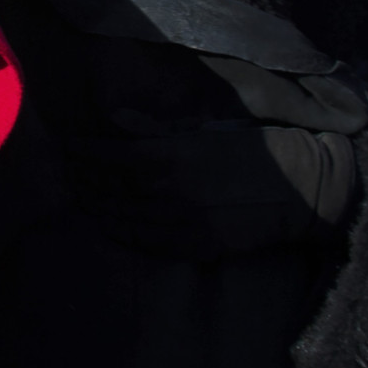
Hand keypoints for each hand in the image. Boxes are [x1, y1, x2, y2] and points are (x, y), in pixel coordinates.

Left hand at [76, 126, 354, 256]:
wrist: (302, 189)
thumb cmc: (253, 149)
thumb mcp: (204, 129)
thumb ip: (155, 129)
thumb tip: (115, 120)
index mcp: (169, 156)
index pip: (108, 155)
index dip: (83, 151)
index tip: (67, 144)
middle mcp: (168, 193)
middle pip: (108, 188)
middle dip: (82, 178)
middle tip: (65, 170)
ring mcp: (180, 224)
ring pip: (120, 218)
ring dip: (95, 206)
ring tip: (79, 195)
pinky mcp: (194, 247)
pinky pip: (144, 243)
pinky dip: (119, 232)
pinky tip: (107, 223)